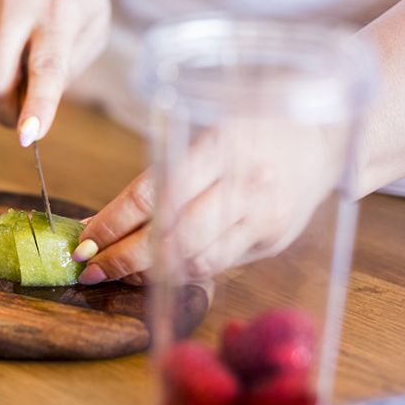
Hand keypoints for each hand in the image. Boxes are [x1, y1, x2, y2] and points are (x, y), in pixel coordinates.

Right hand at [0, 0, 109, 145]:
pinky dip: (4, 71)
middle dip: (4, 112)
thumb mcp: (95, 21)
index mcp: (57, 13)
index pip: (46, 67)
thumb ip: (73, 65)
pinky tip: (16, 46)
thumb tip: (39, 105)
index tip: (30, 134)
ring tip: (28, 61)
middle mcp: (15, 16)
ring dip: (9, 89)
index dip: (38, 105)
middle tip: (22, 122)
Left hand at [72, 122, 345, 284]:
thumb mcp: (205, 131)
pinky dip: (181, 273)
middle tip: (90, 269)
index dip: (112, 224)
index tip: (83, 242)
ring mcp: (262, 215)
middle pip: (170, 236)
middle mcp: (242, 183)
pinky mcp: (272, 240)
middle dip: (122, 258)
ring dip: (148, 274)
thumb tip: (106, 219)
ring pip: (194, 258)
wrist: (322, 137)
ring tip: (117, 274)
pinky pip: (218, 265)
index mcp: (217, 146)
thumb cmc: (249, 130)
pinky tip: (156, 274)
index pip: (152, 194)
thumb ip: (164, 173)